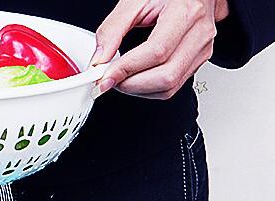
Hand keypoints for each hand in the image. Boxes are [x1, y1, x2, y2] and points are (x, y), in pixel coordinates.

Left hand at [91, 0, 228, 99]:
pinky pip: (173, 86)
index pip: (156, 51)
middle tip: (110, 79)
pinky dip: (149, 89)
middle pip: (166, 76)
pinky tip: (136, 77)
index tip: (105, 76)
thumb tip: (99, 60)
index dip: (127, 69)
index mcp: (185, 12)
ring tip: (121, 78)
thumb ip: (112, 31)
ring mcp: (202, 48)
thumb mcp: (133, 3)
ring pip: (170, 87)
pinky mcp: (199, 59)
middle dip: (131, 85)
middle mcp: (198, 32)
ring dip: (139, 90)